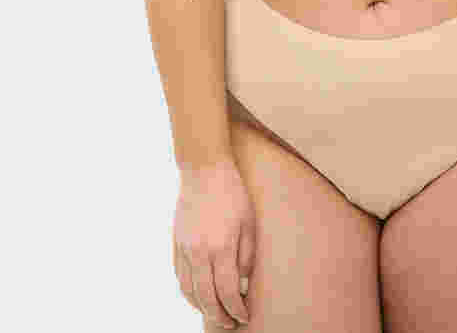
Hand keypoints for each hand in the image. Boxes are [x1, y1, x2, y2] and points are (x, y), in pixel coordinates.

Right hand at [173, 156, 255, 328]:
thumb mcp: (249, 222)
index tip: (244, 316)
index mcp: (220, 247)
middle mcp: (199, 252)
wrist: (204, 169)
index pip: (227, 292)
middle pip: (206, 298)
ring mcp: (184, 248)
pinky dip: (188, 292)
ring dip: (202, 308)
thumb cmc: (232, 192)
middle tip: (231, 324)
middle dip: (219, 316)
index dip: (237, 308)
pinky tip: (198, 295)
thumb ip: (246, 256)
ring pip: (189, 291)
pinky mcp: (176, 243)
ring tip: (216, 314)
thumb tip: (242, 283)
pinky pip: (180, 277)